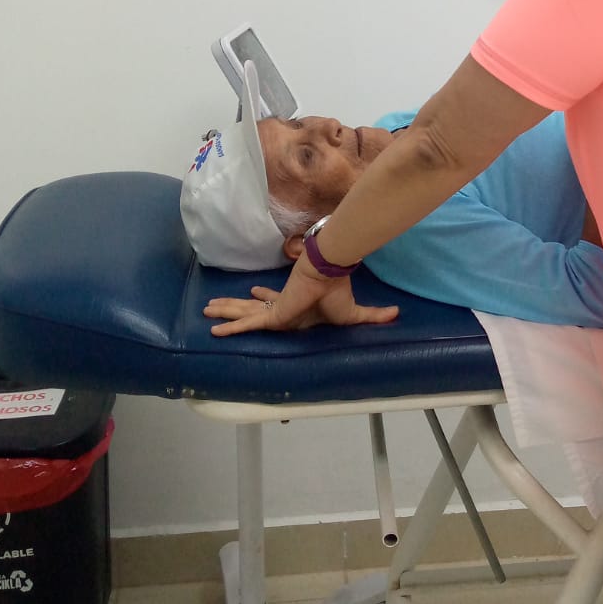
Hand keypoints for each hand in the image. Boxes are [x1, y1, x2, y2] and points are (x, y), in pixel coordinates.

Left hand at [205, 260, 398, 336]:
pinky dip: (232, 326)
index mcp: (297, 306)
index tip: (254, 294)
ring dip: (225, 312)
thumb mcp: (354, 314)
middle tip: (213, 307)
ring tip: (205, 310)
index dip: (263, 300)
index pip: (275, 303)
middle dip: (234, 308)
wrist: (328, 274)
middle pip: (253, 309)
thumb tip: (397, 314)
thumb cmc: (338, 293)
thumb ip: (371, 316)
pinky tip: (214, 329)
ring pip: (244, 314)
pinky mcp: (271, 314)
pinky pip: (248, 324)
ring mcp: (274, 309)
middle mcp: (281, 305)